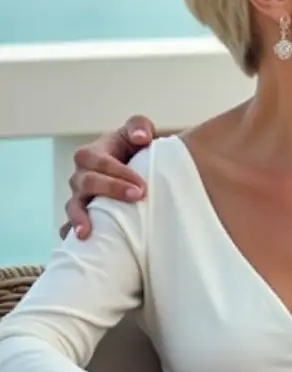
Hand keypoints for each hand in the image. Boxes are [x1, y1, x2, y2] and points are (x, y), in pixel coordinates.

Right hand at [61, 115, 155, 239]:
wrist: (132, 166)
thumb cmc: (133, 147)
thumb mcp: (137, 131)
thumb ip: (139, 126)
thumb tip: (142, 138)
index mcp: (92, 154)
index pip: (101, 162)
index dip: (120, 173)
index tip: (142, 186)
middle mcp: (81, 176)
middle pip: (87, 182)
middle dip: (111, 190)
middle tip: (137, 196)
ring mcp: (79, 197)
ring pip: (74, 206)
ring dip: (80, 218)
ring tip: (86, 233)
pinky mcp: (82, 214)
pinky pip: (70, 225)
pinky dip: (71, 233)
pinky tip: (78, 244)